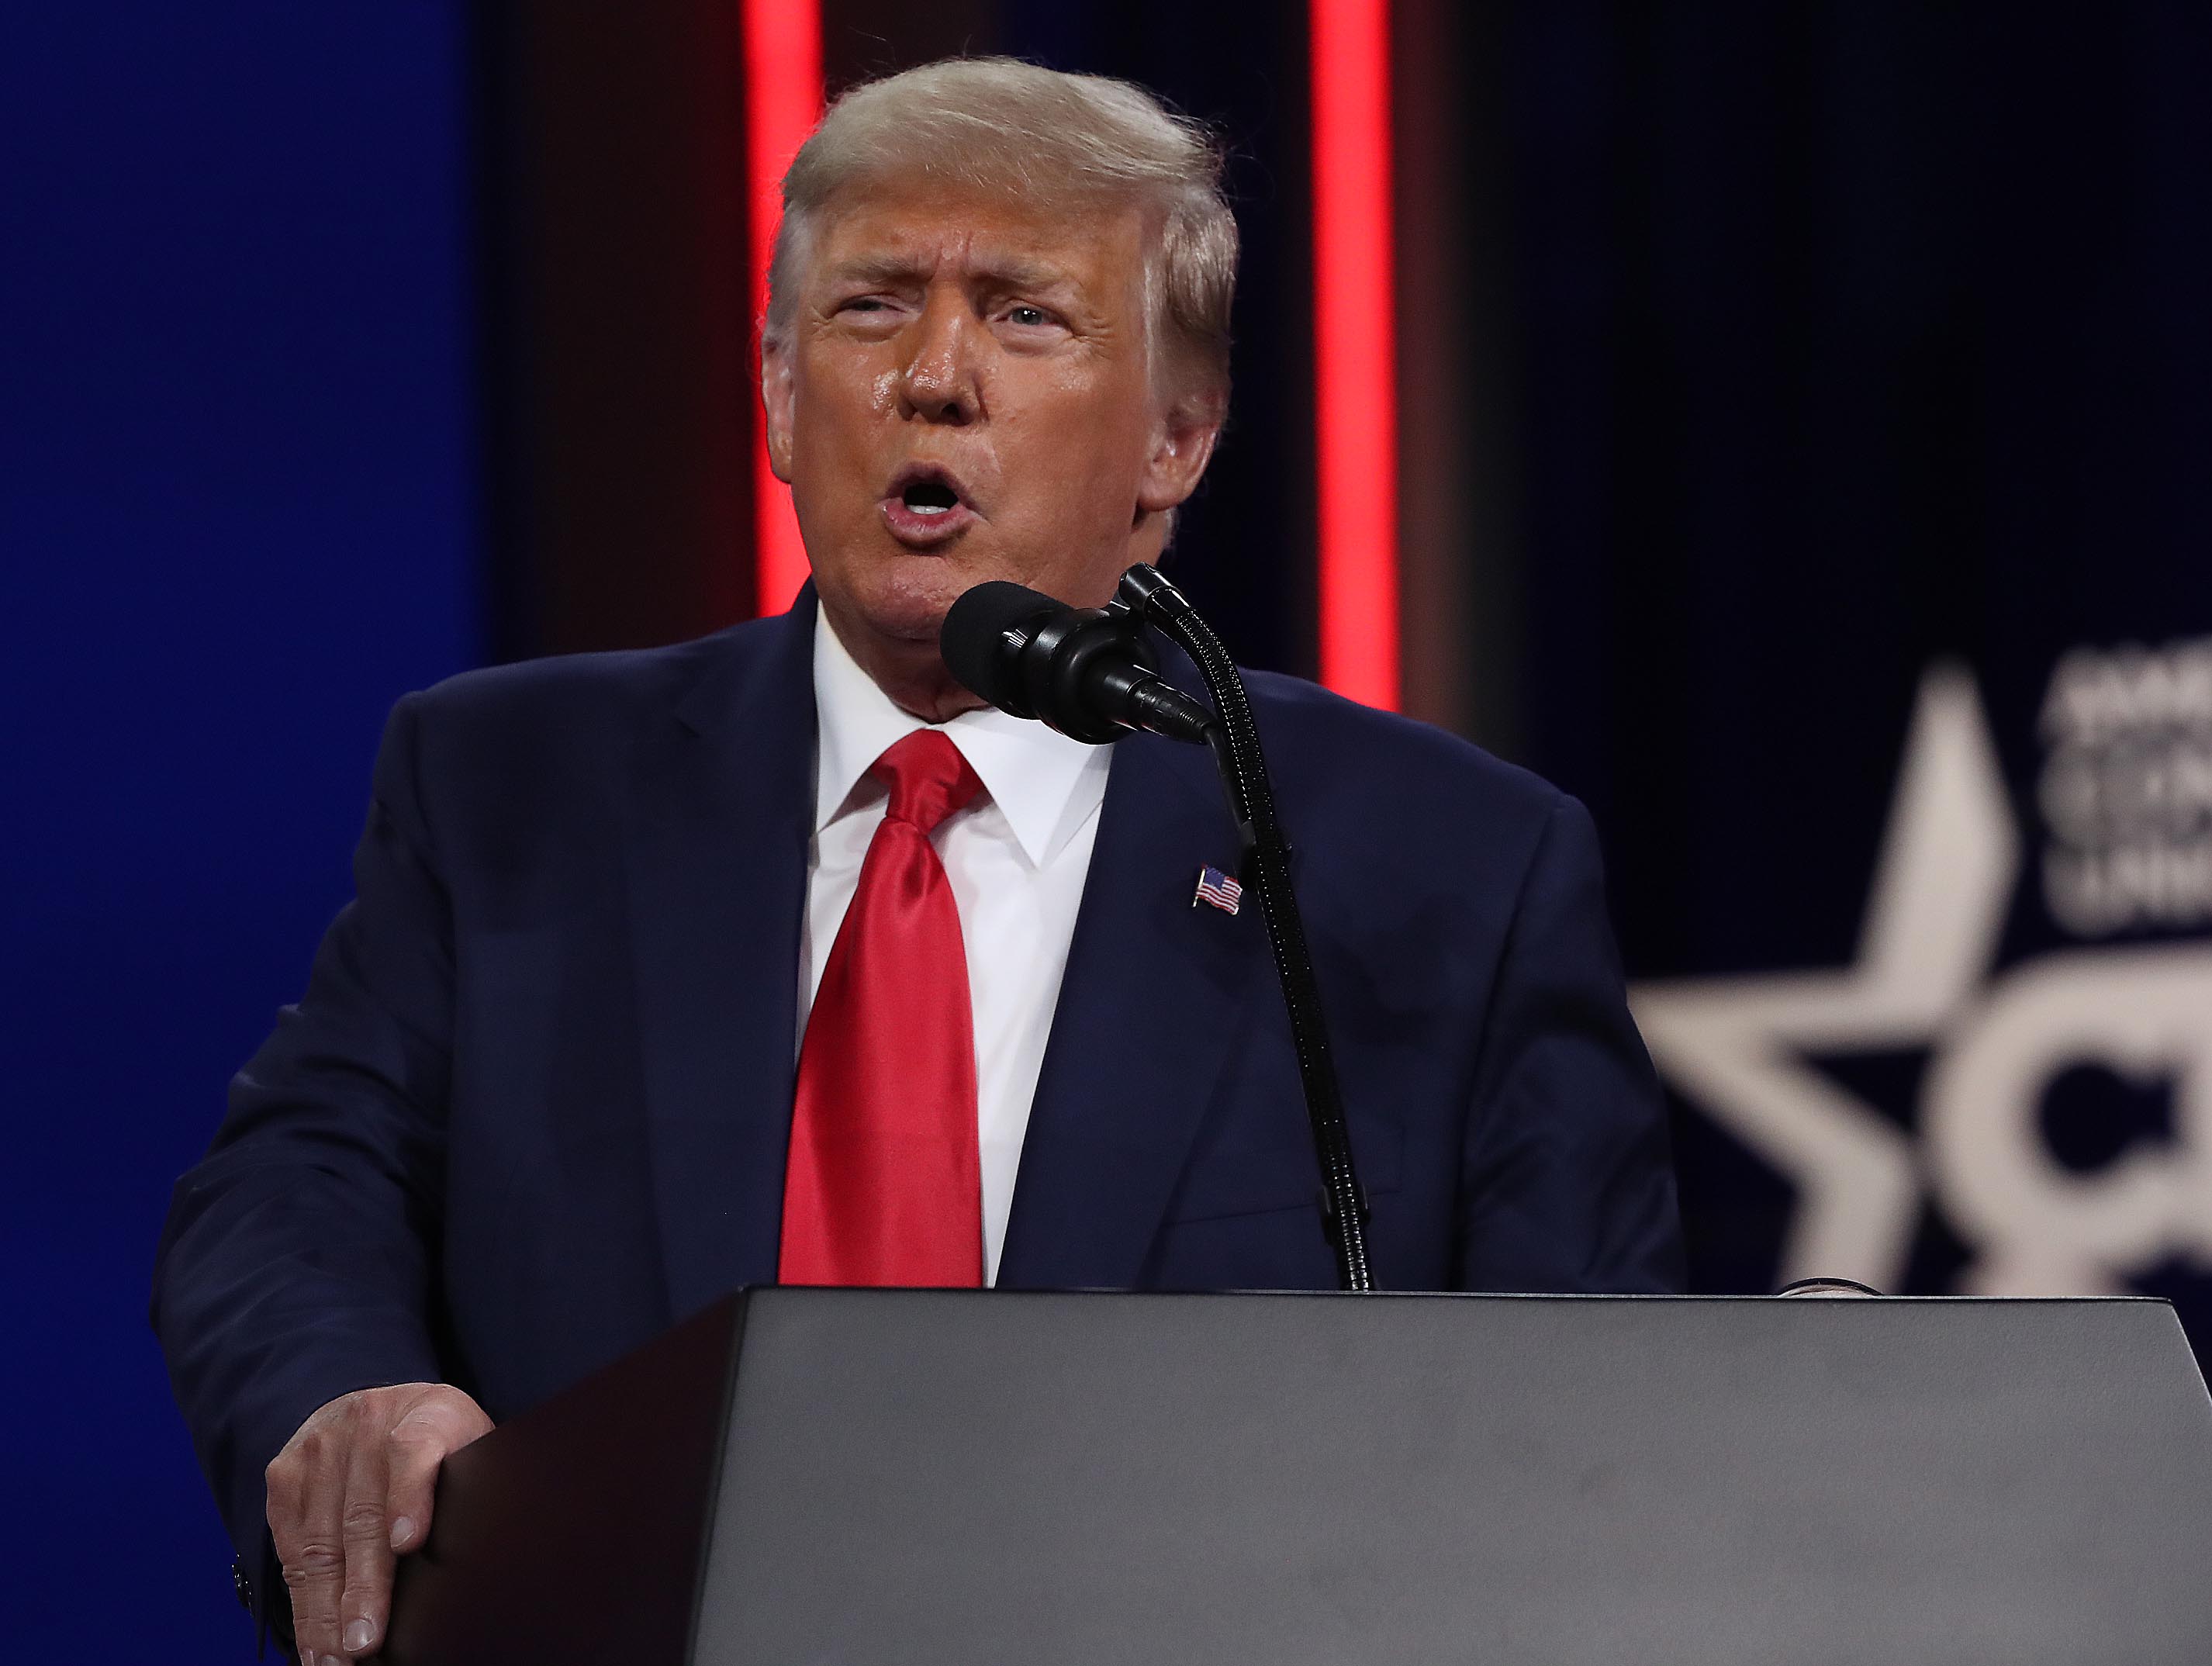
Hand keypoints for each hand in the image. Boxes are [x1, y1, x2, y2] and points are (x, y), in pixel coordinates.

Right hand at [265, 1382, 491, 1662]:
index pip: (416, 1448)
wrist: (377, 1405)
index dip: (411, 1495)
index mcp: (428, 1412)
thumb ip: (475, 1486)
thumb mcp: (471, 1446)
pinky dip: (302, 1602)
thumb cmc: (441, 1444)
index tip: (410, 1543)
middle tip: (365, 1640)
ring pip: (319, 1541)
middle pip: (362, 1512)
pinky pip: (290, 1549)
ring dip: (325, 1608)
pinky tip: (315, 1639)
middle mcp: (367, 1423)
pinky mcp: (284, 1477)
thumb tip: (488, 1555)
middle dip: (363, 1585)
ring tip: (336, 1656)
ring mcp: (320, 1448)